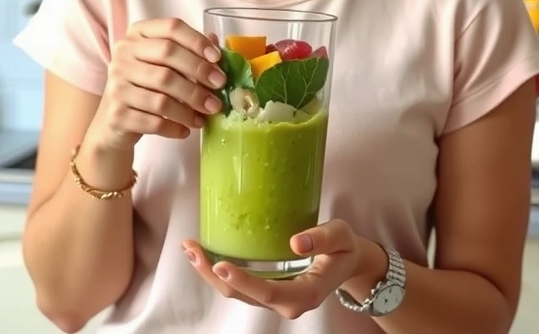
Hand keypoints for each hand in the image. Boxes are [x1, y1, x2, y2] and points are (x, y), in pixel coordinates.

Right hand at [86, 17, 225, 151]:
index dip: (197, 41)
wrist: (115, 121)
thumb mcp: (164, 64)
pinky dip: (175, 127)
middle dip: (199, 71)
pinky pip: (154, 122)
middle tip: (219, 87)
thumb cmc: (147, 86)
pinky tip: (186, 129)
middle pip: (167, 55)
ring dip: (190, 107)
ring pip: (162, 94)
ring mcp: (116, 84)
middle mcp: (122, 54)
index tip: (218, 58)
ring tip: (207, 112)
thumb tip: (217, 42)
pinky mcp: (117, 115)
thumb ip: (189, 51)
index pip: (171, 27)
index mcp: (137, 34)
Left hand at [182, 219, 383, 319]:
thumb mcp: (342, 237)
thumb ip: (323, 238)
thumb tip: (296, 242)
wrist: (348, 262)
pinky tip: (204, 253)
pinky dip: (218, 270)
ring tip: (190, 248)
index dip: (243, 281)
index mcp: (306, 294)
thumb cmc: (344, 248)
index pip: (269, 292)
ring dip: (210, 273)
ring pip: (236, 293)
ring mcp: (274, 298)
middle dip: (213, 275)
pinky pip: (239, 284)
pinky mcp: (266, 288)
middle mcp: (286, 302)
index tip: (220, 265)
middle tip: (192, 249)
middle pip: (243, 295)